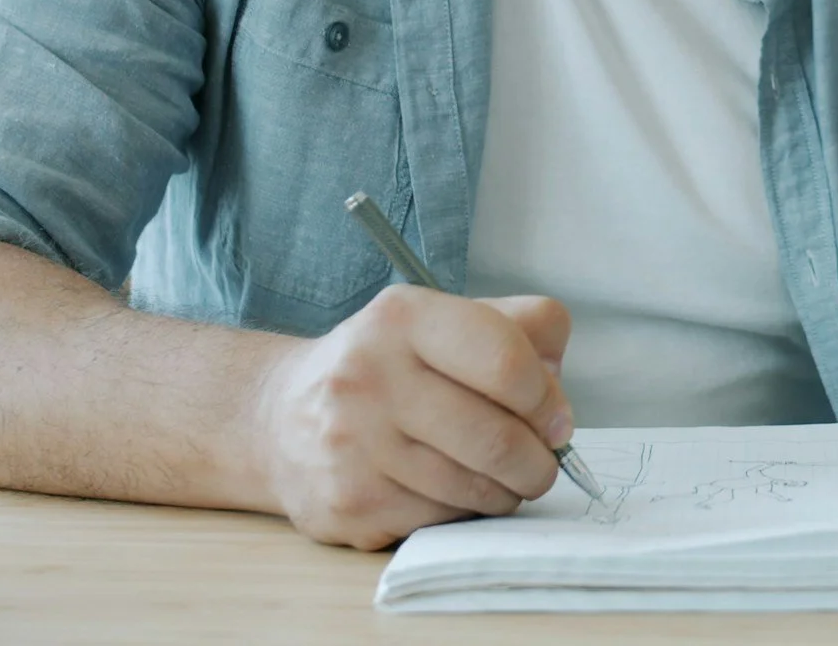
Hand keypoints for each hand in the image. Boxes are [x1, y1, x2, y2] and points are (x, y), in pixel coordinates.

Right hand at [253, 285, 573, 547]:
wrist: (279, 419)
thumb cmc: (388, 367)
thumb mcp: (445, 322)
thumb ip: (521, 332)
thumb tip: (559, 401)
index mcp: (403, 319)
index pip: (505, 360)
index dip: (547, 398)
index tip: (555, 418)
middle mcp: (369, 376)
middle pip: (498, 437)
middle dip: (538, 460)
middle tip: (541, 462)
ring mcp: (353, 445)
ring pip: (475, 487)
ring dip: (506, 490)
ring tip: (500, 476)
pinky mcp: (349, 503)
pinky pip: (442, 519)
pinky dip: (464, 512)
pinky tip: (449, 490)